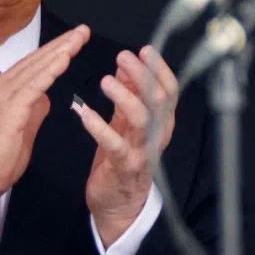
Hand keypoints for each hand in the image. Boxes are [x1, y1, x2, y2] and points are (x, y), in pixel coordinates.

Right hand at [0, 24, 90, 239]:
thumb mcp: (22, 130)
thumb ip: (34, 110)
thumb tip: (46, 97)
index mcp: (1, 91)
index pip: (32, 66)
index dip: (54, 52)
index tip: (74, 40)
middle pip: (35, 60)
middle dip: (61, 44)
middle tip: (83, 30)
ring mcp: (1, 95)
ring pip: (36, 68)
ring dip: (60, 51)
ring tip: (79, 37)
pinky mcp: (8, 109)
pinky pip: (33, 85)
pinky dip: (50, 70)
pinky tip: (65, 59)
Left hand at [74, 45, 178, 246]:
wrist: (120, 205)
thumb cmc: (123, 158)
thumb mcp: (128, 123)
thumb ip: (129, 95)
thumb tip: (124, 65)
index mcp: (162, 122)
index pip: (170, 90)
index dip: (159, 69)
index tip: (145, 50)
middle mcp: (157, 135)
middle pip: (159, 100)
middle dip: (143, 75)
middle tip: (123, 56)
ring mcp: (143, 152)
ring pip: (142, 119)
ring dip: (124, 96)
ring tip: (105, 80)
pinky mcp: (123, 167)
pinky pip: (114, 145)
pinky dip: (99, 127)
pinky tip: (84, 112)